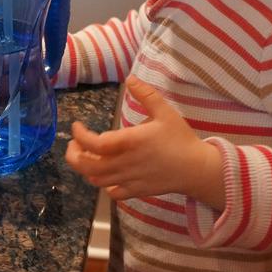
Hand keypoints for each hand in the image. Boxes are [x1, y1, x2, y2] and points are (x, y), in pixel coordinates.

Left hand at [65, 76, 224, 206]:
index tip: (77, 126)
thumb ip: (146, 94)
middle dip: (74, 155)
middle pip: (88, 166)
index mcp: (130, 142)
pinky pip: (112, 192)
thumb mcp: (165, 112)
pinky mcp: (136, 191)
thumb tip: (129, 79)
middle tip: (74, 144)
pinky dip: (104, 184)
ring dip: (86, 169)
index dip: (80, 135)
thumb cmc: (180, 139)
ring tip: (86, 156)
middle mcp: (125, 163)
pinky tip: (106, 174)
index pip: (95, 143)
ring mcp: (130, 179)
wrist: (197, 168)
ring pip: (96, 180)